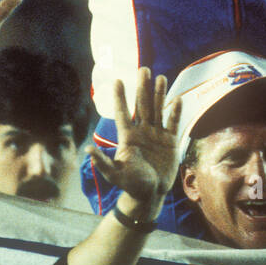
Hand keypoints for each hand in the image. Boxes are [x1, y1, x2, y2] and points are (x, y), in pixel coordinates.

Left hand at [89, 68, 180, 214]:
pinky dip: (175, 112)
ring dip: (159, 93)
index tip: (117, 80)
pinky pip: (173, 123)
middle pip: (142, 105)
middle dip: (142, 87)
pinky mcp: (170, 142)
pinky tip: (177, 98)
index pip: (123, 113)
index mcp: (128, 137)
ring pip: (158, 109)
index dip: (120, 97)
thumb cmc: (130, 185)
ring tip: (160, 77)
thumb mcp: (115, 175)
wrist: (150, 195)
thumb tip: (88, 150)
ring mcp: (157, 135)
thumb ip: (103, 162)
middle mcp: (142, 132)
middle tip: (143, 69)